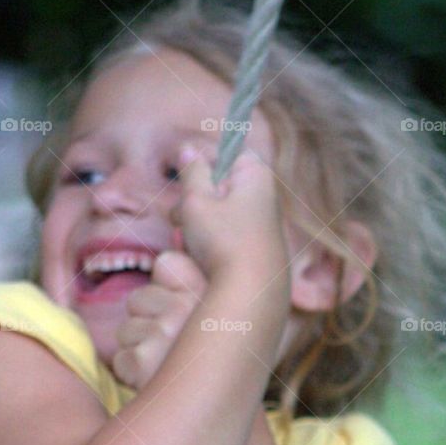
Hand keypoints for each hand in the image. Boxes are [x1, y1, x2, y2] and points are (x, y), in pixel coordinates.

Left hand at [112, 251, 207, 389]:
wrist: (223, 421)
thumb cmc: (215, 370)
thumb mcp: (210, 318)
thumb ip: (187, 281)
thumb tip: (162, 260)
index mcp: (208, 291)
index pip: (167, 266)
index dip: (169, 294)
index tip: (191, 317)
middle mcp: (189, 307)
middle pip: (138, 299)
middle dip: (148, 325)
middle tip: (177, 352)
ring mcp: (166, 332)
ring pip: (125, 331)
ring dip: (140, 352)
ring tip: (169, 370)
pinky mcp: (145, 359)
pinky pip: (119, 359)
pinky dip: (132, 377)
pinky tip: (158, 386)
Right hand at [169, 141, 289, 289]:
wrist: (251, 294)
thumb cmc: (224, 241)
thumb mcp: (197, 200)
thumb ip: (192, 172)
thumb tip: (189, 150)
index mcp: (255, 175)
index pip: (225, 152)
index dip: (200, 163)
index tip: (181, 177)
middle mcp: (263, 197)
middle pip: (219, 186)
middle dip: (194, 200)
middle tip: (181, 218)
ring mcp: (261, 225)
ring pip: (218, 214)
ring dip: (197, 225)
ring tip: (189, 242)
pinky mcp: (256, 250)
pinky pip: (225, 237)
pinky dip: (210, 244)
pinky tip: (200, 259)